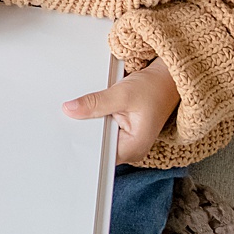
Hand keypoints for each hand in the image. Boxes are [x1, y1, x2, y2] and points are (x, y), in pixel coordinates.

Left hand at [62, 58, 181, 163]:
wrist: (168, 79)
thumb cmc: (155, 88)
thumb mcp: (123, 93)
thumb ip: (96, 103)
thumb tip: (70, 109)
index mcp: (133, 148)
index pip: (100, 155)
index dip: (82, 144)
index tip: (66, 134)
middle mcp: (130, 148)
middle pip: (97, 146)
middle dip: (83, 131)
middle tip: (65, 118)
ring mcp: (126, 139)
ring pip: (98, 135)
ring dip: (89, 122)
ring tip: (75, 111)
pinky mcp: (122, 129)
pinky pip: (102, 127)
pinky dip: (95, 117)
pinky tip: (87, 108)